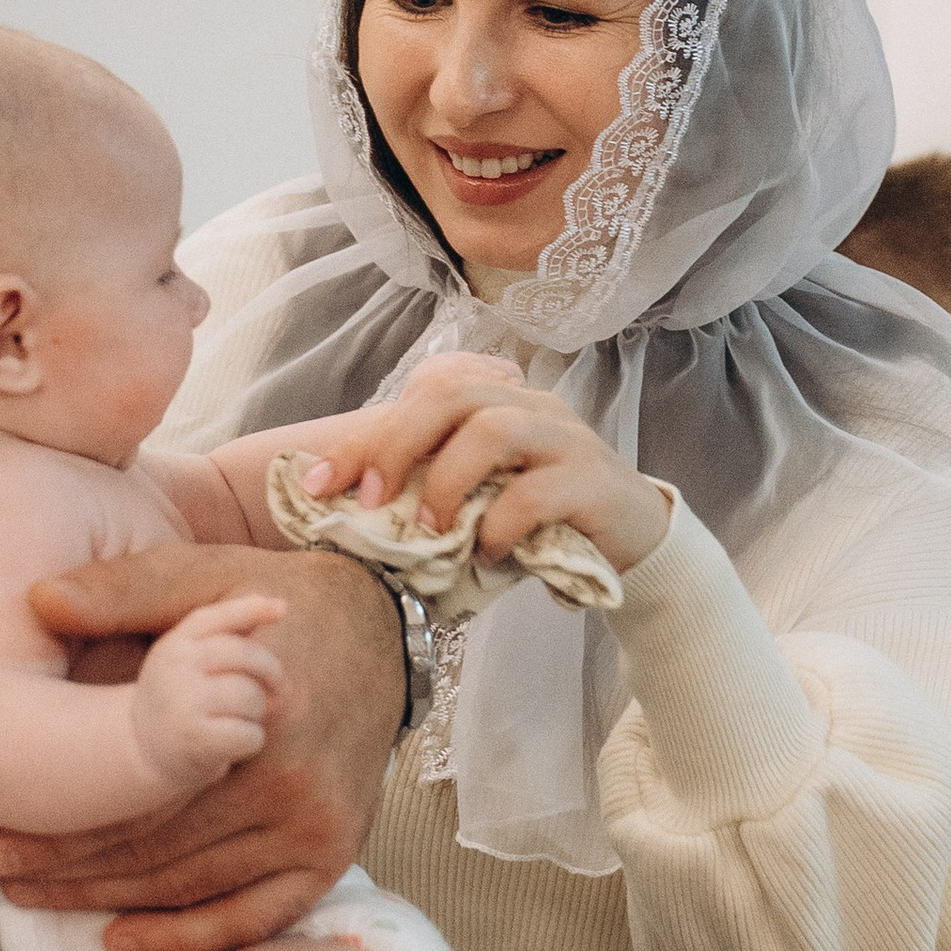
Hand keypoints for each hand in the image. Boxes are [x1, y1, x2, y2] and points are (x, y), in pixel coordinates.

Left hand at [0, 539, 403, 950]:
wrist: (386, 631)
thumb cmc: (283, 605)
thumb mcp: (206, 576)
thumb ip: (126, 588)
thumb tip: (39, 599)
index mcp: (254, 715)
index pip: (132, 791)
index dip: (50, 822)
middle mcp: (291, 782)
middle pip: (152, 848)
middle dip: (57, 868)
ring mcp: (316, 828)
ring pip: (186, 886)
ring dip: (101, 899)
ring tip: (26, 897)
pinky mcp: (332, 855)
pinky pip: (251, 919)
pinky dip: (185, 938)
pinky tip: (122, 938)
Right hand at [131, 589, 284, 793]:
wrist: (144, 750)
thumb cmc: (183, 698)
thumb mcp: (191, 661)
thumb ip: (228, 634)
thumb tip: (278, 606)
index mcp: (174, 645)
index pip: (216, 618)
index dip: (251, 609)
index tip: (283, 608)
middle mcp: (175, 668)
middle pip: (246, 656)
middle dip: (272, 673)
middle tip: (279, 688)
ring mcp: (183, 702)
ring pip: (251, 697)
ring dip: (258, 712)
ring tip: (240, 719)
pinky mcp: (195, 737)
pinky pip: (249, 733)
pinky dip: (252, 740)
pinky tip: (235, 743)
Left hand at [297, 355, 671, 573]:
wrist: (636, 544)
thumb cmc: (544, 521)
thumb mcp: (483, 499)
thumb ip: (434, 489)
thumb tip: (348, 510)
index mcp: (499, 402)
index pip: (421, 398)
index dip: (363, 438)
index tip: (314, 483)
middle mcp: (532, 407)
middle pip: (452, 398)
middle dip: (396, 447)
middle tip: (367, 502)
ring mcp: (566, 440)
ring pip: (494, 430)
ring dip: (446, 481)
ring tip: (430, 530)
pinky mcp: (594, 482)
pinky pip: (536, 492)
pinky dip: (500, 524)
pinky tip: (489, 553)